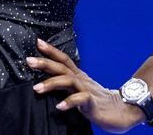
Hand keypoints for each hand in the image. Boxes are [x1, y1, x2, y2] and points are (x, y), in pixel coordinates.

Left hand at [27, 39, 145, 133]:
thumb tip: (48, 82)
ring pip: (69, 81)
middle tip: (29, 60)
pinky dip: (69, 102)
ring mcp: (88, 90)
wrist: (123, 111)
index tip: (37, 42)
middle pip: (62, 67)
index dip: (51, 50)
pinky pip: (81, 100)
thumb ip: (67, 85)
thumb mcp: (81, 90)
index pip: (64, 60)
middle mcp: (82, 80)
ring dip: (51, 83)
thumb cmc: (99, 101)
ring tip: (37, 88)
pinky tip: (59, 107)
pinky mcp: (93, 104)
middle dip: (45, 62)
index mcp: (79, 76)